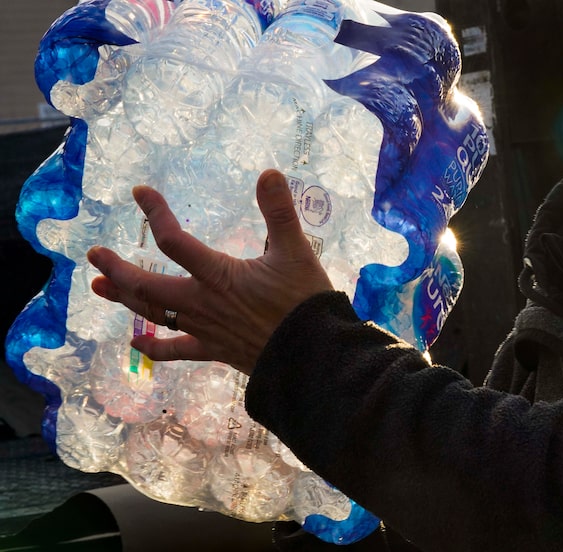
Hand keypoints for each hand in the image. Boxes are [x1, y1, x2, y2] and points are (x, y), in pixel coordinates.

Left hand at [87, 169, 332, 374]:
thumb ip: (280, 212)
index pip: (174, 241)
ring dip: (125, 299)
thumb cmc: (303, 302)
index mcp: (218, 275)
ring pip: (154, 314)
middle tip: (95, 254)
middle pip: (147, 286)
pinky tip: (135, 344)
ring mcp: (204, 328)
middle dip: (118, 268)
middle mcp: (202, 302)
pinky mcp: (214, 350)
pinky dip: (154, 348)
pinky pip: (176, 351)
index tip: (139, 193)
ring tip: (100, 286)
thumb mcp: (296, 252)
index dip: (154, 213)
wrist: (311, 353)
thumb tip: (269, 174)